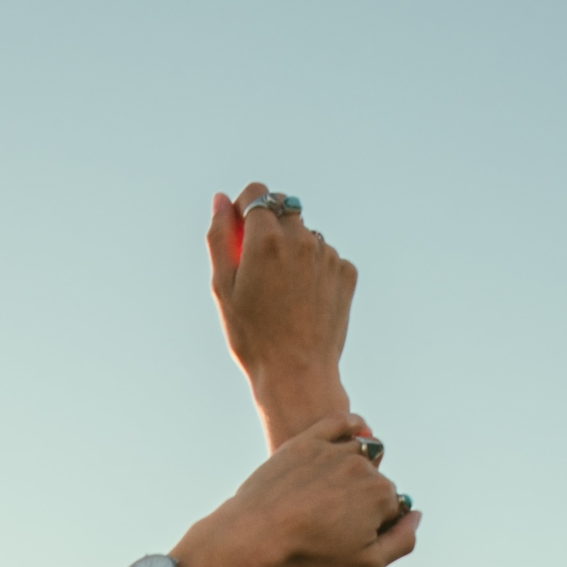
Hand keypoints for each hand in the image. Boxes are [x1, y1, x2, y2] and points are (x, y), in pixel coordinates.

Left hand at [175, 416, 418, 566]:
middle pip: (376, 480)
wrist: (253, 539)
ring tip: (335, 494)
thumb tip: (417, 514)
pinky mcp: (306, 441)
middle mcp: (362, 466)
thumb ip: (402, 541)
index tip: (350, 541)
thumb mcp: (365, 566)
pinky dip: (354, 426)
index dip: (375, 526)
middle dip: (364, 500)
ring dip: (357, 468)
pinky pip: (340, 422)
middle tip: (334, 524)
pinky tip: (355, 436)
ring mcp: (334, 450)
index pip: (391, 507)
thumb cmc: (308, 558)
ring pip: (361, 452)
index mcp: (381, 495)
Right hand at [207, 184, 356, 447]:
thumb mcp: (223, 287)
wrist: (297, 374)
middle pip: (284, 208)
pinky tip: (304, 301)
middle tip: (261, 266)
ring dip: (294, 249)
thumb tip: (221, 200)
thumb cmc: (253, 336)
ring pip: (306, 234)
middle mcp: (302, 238)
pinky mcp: (346, 272)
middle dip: (270, 226)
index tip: (241, 228)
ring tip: (284, 292)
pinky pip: (326, 257)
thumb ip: (220, 236)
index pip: (257, 192)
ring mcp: (328, 254)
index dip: (246, 206)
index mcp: (267, 239)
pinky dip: (314, 270)